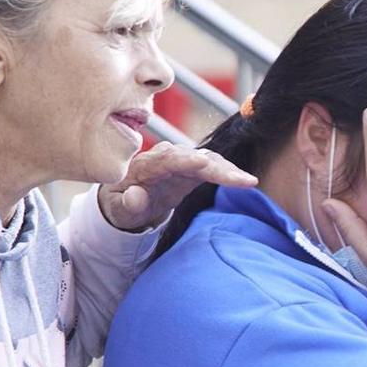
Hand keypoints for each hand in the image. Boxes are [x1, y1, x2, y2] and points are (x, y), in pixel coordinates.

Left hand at [98, 142, 256, 230]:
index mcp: (145, 166)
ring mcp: (180, 161)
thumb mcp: (118, 209)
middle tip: (242, 179)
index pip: (168, 159)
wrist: (125, 199)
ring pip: (208, 159)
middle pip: (195, 157)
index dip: (187, 161)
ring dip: (228, 170)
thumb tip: (136, 196)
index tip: (205, 164)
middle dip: (218, 167)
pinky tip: (246, 181)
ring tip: (248, 181)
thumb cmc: (120, 206)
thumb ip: (126, 203)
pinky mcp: (192, 168)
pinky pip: (213, 166)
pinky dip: (229, 173)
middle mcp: (165, 157)